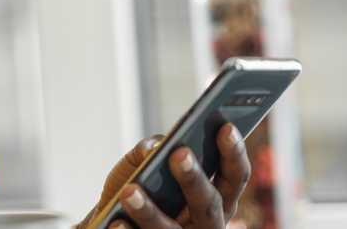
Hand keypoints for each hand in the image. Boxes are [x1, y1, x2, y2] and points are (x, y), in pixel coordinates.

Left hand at [78, 125, 250, 228]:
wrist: (112, 220)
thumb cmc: (139, 186)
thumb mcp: (143, 163)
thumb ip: (151, 149)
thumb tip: (156, 146)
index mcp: (216, 196)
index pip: (234, 176)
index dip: (234, 152)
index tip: (226, 126)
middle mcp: (208, 222)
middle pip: (208, 203)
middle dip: (194, 178)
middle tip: (179, 153)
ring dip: (150, 210)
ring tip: (130, 191)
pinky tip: (116, 222)